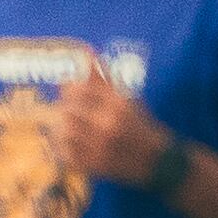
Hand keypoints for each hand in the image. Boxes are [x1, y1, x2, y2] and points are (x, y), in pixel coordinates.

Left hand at [47, 67, 170, 187]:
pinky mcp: (96, 167)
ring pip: (65, 133)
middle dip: (63, 108)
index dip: (69, 88)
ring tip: (63, 126)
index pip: (80, 89)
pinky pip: (68, 155)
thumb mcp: (126, 97)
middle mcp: (109, 125)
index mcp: (118, 104)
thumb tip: (84, 50)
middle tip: (63, 108)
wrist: (157, 162)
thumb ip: (103, 76)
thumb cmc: (140, 123)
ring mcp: (101, 148)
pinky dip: (62, 149)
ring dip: (59, 128)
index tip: (68, 90)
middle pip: (69, 110)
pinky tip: (66, 144)